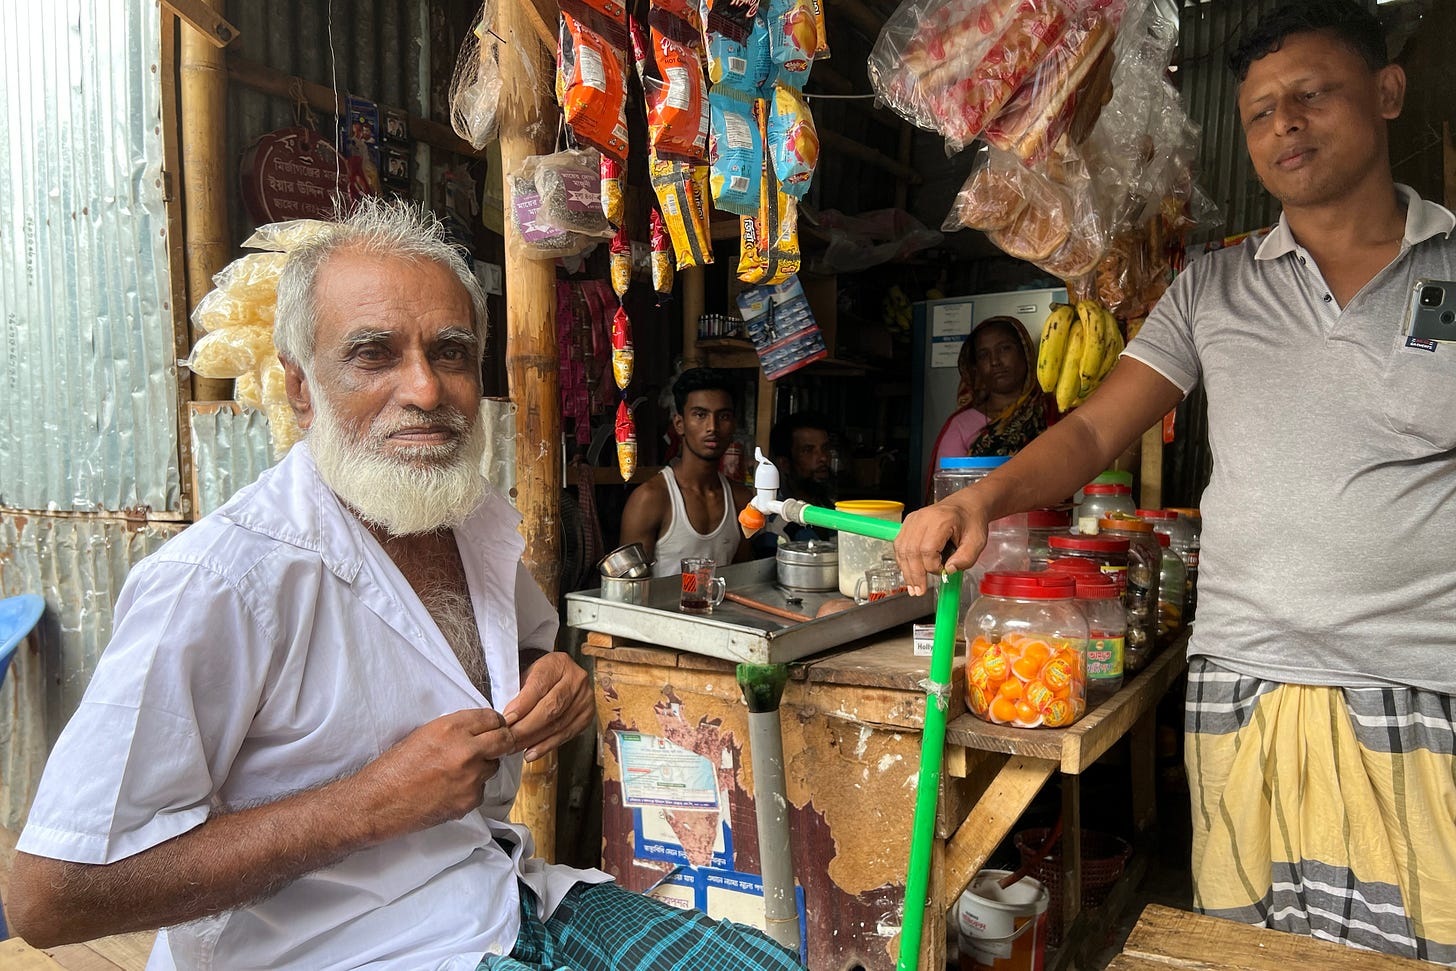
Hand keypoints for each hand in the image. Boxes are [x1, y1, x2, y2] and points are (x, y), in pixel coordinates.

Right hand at [353, 708, 515, 837]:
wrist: (378, 802)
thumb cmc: (394, 768)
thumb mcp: (424, 734)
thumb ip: (455, 730)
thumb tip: (478, 730)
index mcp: (451, 728)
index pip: (492, 718)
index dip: (494, 723)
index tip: (493, 728)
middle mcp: (465, 750)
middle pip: (504, 740)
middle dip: (502, 742)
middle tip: (494, 746)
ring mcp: (470, 777)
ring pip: (493, 767)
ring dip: (483, 767)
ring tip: (457, 772)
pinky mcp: (469, 800)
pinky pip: (481, 790)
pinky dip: (470, 790)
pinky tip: (449, 791)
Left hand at [502, 652, 593, 761]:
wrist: (562, 676)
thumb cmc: (541, 676)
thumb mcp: (528, 675)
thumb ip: (519, 693)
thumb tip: (508, 719)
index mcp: (558, 664)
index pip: (539, 686)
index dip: (522, 705)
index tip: (507, 720)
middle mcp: (576, 679)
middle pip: (551, 708)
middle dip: (526, 727)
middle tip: (508, 739)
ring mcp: (585, 698)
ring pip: (558, 724)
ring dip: (534, 740)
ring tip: (516, 747)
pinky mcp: (587, 715)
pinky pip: (566, 734)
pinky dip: (547, 745)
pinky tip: (533, 752)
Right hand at [894, 499, 989, 595]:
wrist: (966, 505)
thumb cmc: (971, 521)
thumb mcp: (977, 542)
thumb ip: (965, 559)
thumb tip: (947, 571)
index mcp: (941, 520)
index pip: (928, 549)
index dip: (932, 566)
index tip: (941, 573)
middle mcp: (923, 518)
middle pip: (911, 550)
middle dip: (914, 574)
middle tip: (918, 591)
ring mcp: (913, 519)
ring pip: (902, 549)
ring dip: (906, 570)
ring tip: (912, 587)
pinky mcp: (908, 523)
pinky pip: (899, 544)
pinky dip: (902, 560)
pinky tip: (908, 572)